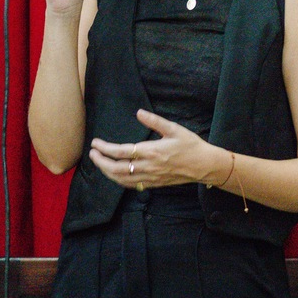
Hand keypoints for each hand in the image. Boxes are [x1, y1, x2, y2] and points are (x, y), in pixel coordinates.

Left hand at [89, 110, 223, 190]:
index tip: (95, 143)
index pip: (122, 152)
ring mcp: (151, 177)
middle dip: (101, 162)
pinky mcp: (154, 183)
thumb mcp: (174, 129)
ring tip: (99, 163)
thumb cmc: (191, 145)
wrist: (205, 166)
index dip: (105, 148)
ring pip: (122, 179)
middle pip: (117, 168)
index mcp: (152, 151)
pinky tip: (113, 174)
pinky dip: (119, 180)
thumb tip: (139, 112)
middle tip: (92, 154)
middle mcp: (149, 166)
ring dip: (107, 172)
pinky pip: (132, 185)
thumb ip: (155, 121)